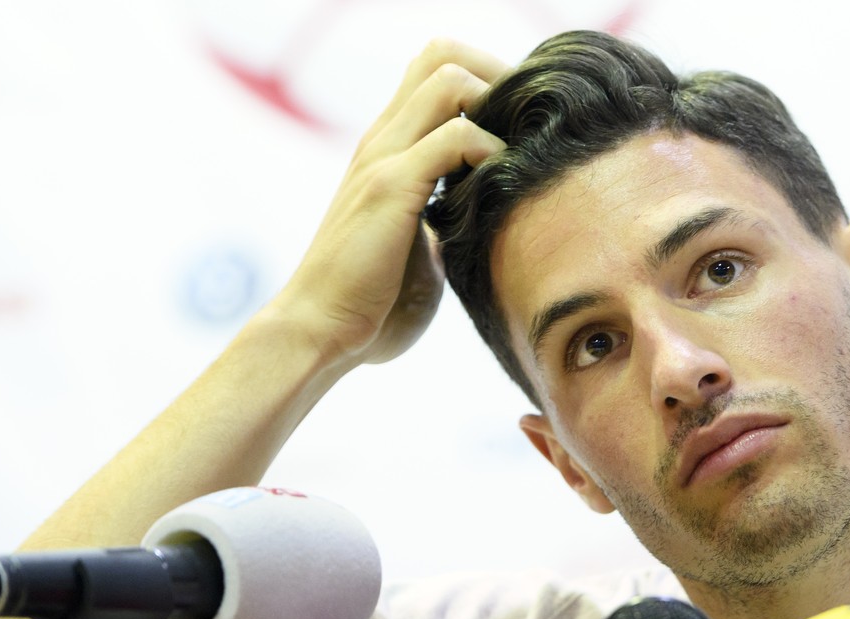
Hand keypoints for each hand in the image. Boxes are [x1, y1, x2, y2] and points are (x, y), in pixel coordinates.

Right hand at [274, 39, 508, 367]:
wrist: (321, 333)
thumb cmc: (371, 304)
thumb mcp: (418, 247)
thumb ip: (442, 221)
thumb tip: (481, 229)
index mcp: (389, 150)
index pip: (435, 71)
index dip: (485, 81)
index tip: (520, 126)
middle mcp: (383, 140)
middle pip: (441, 53)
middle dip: (498, 75)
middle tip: (528, 125)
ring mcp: (383, 158)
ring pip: (447, 79)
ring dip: (498, 104)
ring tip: (518, 152)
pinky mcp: (390, 188)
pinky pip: (455, 137)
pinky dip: (491, 152)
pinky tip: (501, 188)